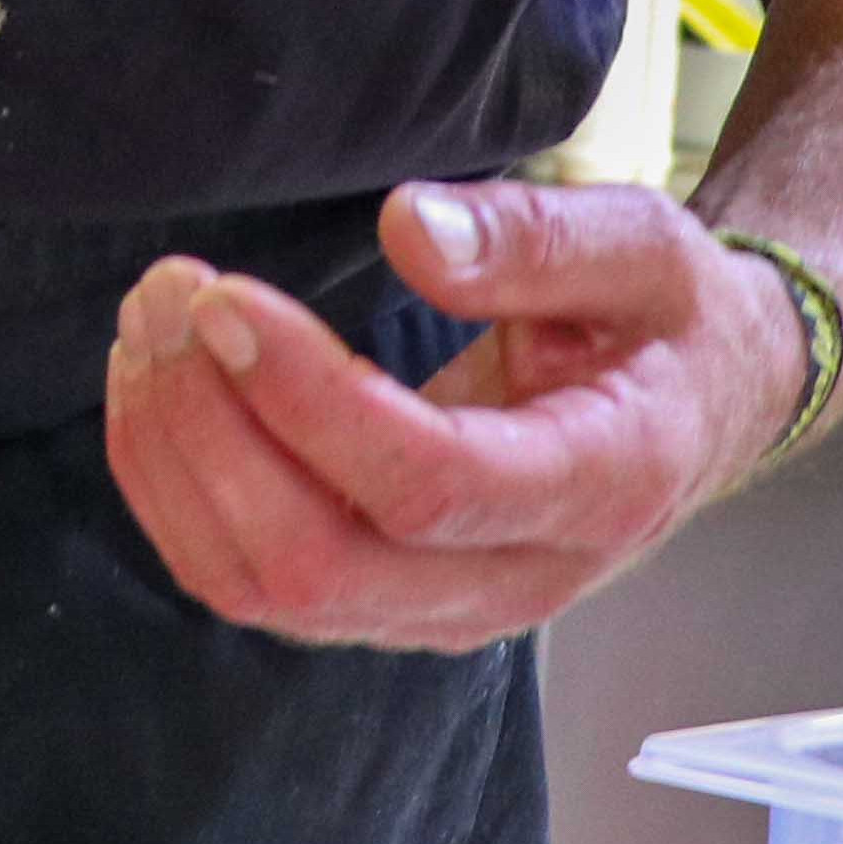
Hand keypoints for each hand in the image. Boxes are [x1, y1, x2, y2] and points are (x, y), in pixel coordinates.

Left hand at [104, 180, 804, 650]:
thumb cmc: (669, 323)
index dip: (306, 399)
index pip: (428, 483)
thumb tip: (405, 231)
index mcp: (601, 486)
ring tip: (148, 323)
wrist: (694, 413)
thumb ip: (537, 238)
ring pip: (260, 586)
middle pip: (320, 561)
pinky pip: (241, 580)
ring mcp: (441, 612)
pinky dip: (173, 490)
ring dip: (176, 456)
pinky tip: (156, 386)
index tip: (226, 299)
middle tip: (169, 293)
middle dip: (212, 427)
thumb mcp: (647, 247)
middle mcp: (516, 580)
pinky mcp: (380, 606)